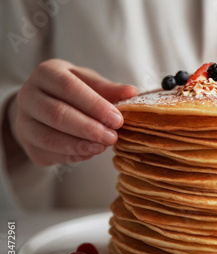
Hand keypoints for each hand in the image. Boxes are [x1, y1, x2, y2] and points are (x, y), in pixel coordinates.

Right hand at [8, 59, 136, 165]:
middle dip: (88, 128)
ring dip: (79, 145)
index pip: (69, 88)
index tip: (117, 120)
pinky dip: (71, 155)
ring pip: (49, 138)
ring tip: (102, 147)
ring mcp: (23, 121)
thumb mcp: (89, 83)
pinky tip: (89, 153)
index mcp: (46, 73)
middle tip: (112, 137)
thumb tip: (132, 92)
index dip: (95, 105)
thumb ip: (109, 89)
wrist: (44, 105)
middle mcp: (28, 96)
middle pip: (57, 114)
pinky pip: (48, 153)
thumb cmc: (72, 91)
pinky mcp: (27, 143)